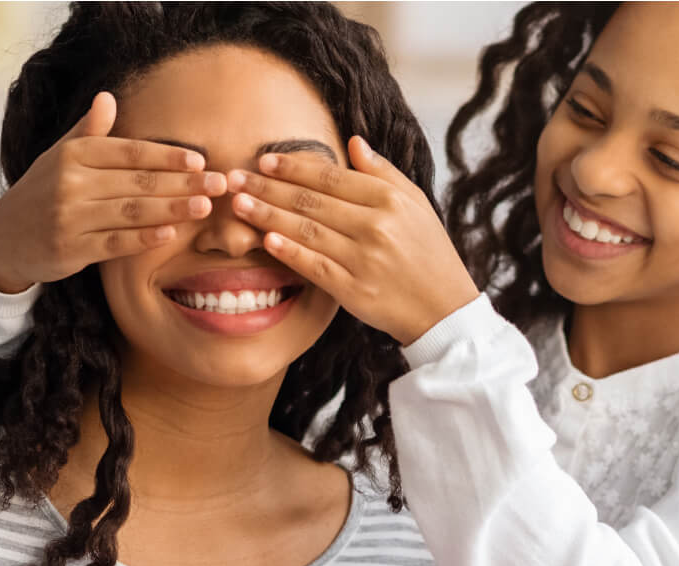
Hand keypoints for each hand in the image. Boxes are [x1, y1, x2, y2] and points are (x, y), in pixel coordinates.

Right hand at [0, 91, 227, 293]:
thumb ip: (88, 131)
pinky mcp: (71, 249)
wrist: (4, 238)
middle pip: (138, 181)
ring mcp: (71, 217)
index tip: (200, 160)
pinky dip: (144, 239)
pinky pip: (115, 243)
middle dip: (183, 182)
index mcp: (74, 154)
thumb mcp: (60, 157)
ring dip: (172, 209)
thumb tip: (109, 97)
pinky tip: (171, 235)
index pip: (129, 152)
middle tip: (219, 184)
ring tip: (205, 207)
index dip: (166, 155)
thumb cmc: (43, 193)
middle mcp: (71, 182)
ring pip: (132, 211)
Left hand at [226, 137, 479, 345]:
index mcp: (389, 199)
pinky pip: (315, 267)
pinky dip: (290, 252)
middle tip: (233, 178)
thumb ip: (383, 172)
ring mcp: (364, 259)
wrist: (444, 309)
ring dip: (268, 215)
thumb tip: (352, 142)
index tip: (263, 160)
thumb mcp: (416, 204)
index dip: (293, 167)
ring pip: (307, 230)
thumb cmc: (429, 254)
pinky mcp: (355, 290)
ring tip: (238, 205)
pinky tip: (266, 240)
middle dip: (267, 188)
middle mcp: (375, 225)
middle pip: (311, 200)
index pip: (330, 176)